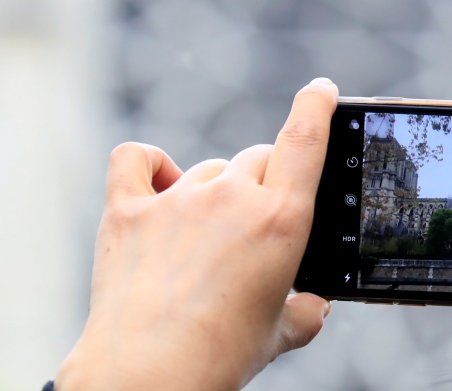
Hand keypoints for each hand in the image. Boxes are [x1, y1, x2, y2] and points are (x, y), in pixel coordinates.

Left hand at [56, 78, 338, 390]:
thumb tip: (313, 307)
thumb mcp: (282, 334)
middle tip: (253, 226)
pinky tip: (155, 185)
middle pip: (258, 157)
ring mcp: (177, 199)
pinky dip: (149, 166)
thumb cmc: (221, 356)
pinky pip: (136, 161)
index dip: (316, 105)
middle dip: (263, 182)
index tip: (321, 89)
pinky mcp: (129, 210)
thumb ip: (306, 311)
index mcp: (282, 220)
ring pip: (209, 169)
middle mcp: (232, 198)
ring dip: (214, 191)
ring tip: (203, 240)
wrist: (148, 376)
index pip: (305, 138)